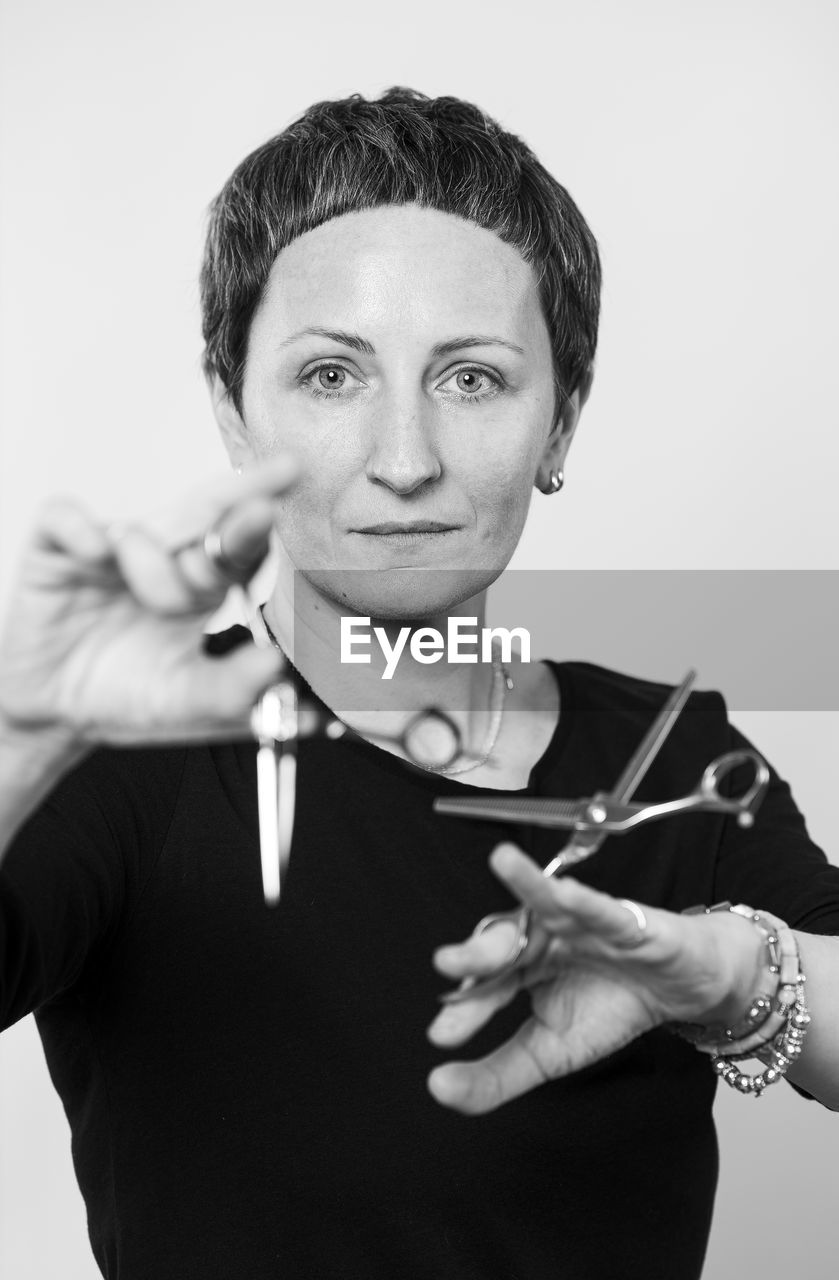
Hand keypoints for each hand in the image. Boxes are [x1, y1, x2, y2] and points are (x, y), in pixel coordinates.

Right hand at [0, 456, 297, 746]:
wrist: (57, 715)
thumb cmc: (127, 698)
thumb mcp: (185, 702)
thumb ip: (231, 688)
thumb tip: (275, 666)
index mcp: (202, 586)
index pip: (240, 544)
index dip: (258, 526)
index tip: (280, 499)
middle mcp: (163, 556)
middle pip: (206, 511)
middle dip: (238, 505)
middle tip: (263, 508)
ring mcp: (111, 550)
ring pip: (145, 532)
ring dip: (158, 569)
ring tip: (153, 607)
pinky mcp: (55, 550)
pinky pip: (65, 518)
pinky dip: (81, 530)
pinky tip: (96, 552)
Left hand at [426, 843, 760, 1113]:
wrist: (681, 990)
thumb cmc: (611, 1009)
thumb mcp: (547, 1056)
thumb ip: (494, 1076)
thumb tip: (439, 1088)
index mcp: (520, 966)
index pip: (485, 982)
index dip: (463, 1006)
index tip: (441, 1034)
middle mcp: (543, 937)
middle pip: (506, 937)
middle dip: (478, 950)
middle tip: (447, 963)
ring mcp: (581, 924)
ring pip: (548, 904)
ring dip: (525, 887)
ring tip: (499, 866)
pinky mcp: (626, 922)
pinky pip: (603, 910)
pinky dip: (585, 902)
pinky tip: (563, 895)